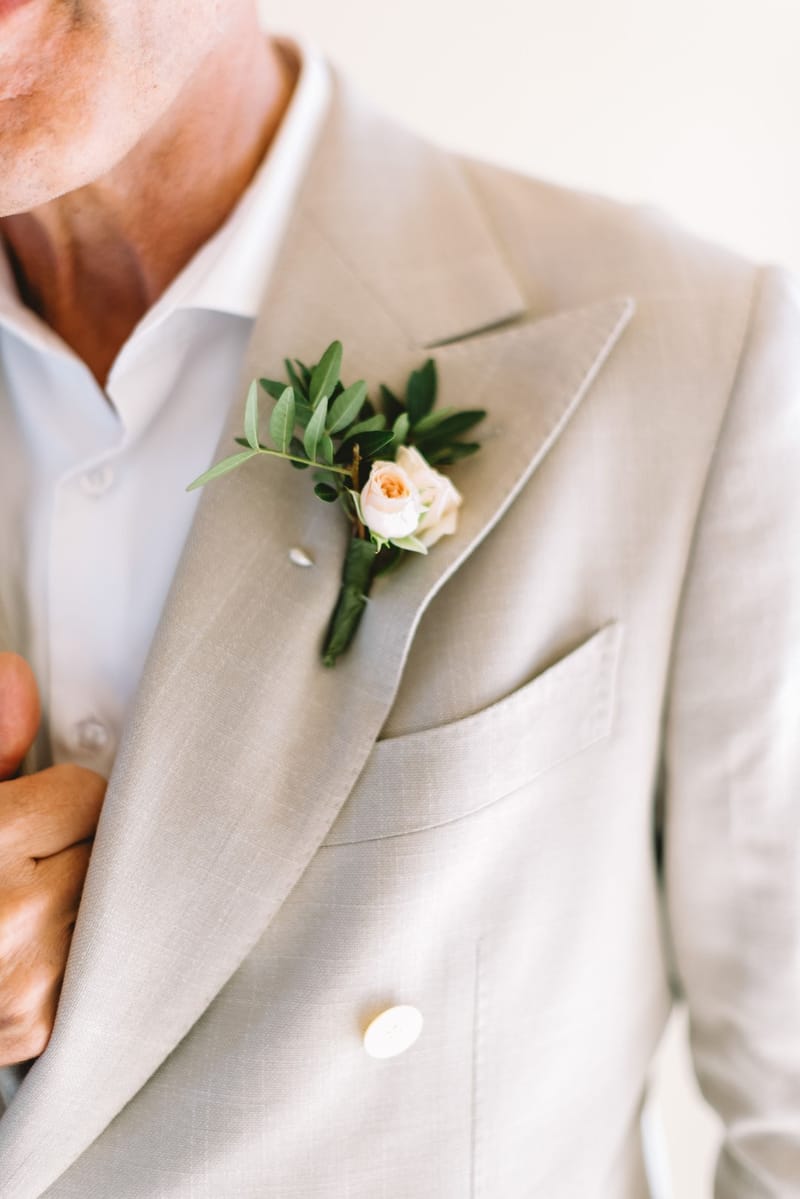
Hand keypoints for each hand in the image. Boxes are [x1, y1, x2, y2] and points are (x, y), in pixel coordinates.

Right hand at [0, 654, 105, 1066]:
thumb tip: (18, 674)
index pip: (89, 795)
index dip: (65, 799)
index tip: (41, 812)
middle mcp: (8, 916)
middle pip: (109, 848)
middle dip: (83, 844)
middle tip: (43, 855)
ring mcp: (26, 980)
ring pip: (116, 902)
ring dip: (93, 896)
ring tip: (43, 896)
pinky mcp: (35, 1025)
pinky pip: (104, 960)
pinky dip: (87, 947)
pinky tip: (50, 938)